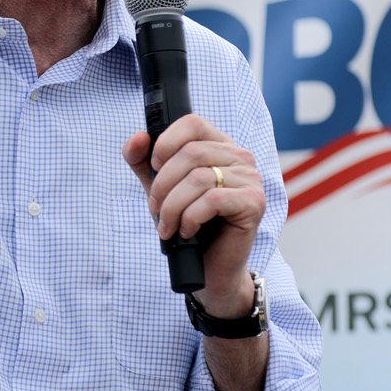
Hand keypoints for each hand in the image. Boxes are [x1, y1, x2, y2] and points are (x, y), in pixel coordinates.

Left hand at [121, 115, 263, 316]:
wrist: (209, 267)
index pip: (192, 123)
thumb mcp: (159, 188)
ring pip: (199, 178)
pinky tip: (187, 231)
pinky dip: (191, 217)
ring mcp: (251, 179)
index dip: (166, 142)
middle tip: (156, 208)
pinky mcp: (254, 203)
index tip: (154, 167)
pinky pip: (212, 200)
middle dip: (163, 184)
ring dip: (173, 206)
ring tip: (168, 226)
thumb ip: (144, 162)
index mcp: (219, 146)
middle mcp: (240, 157)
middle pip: (191, 153)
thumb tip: (137, 138)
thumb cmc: (187, 224)